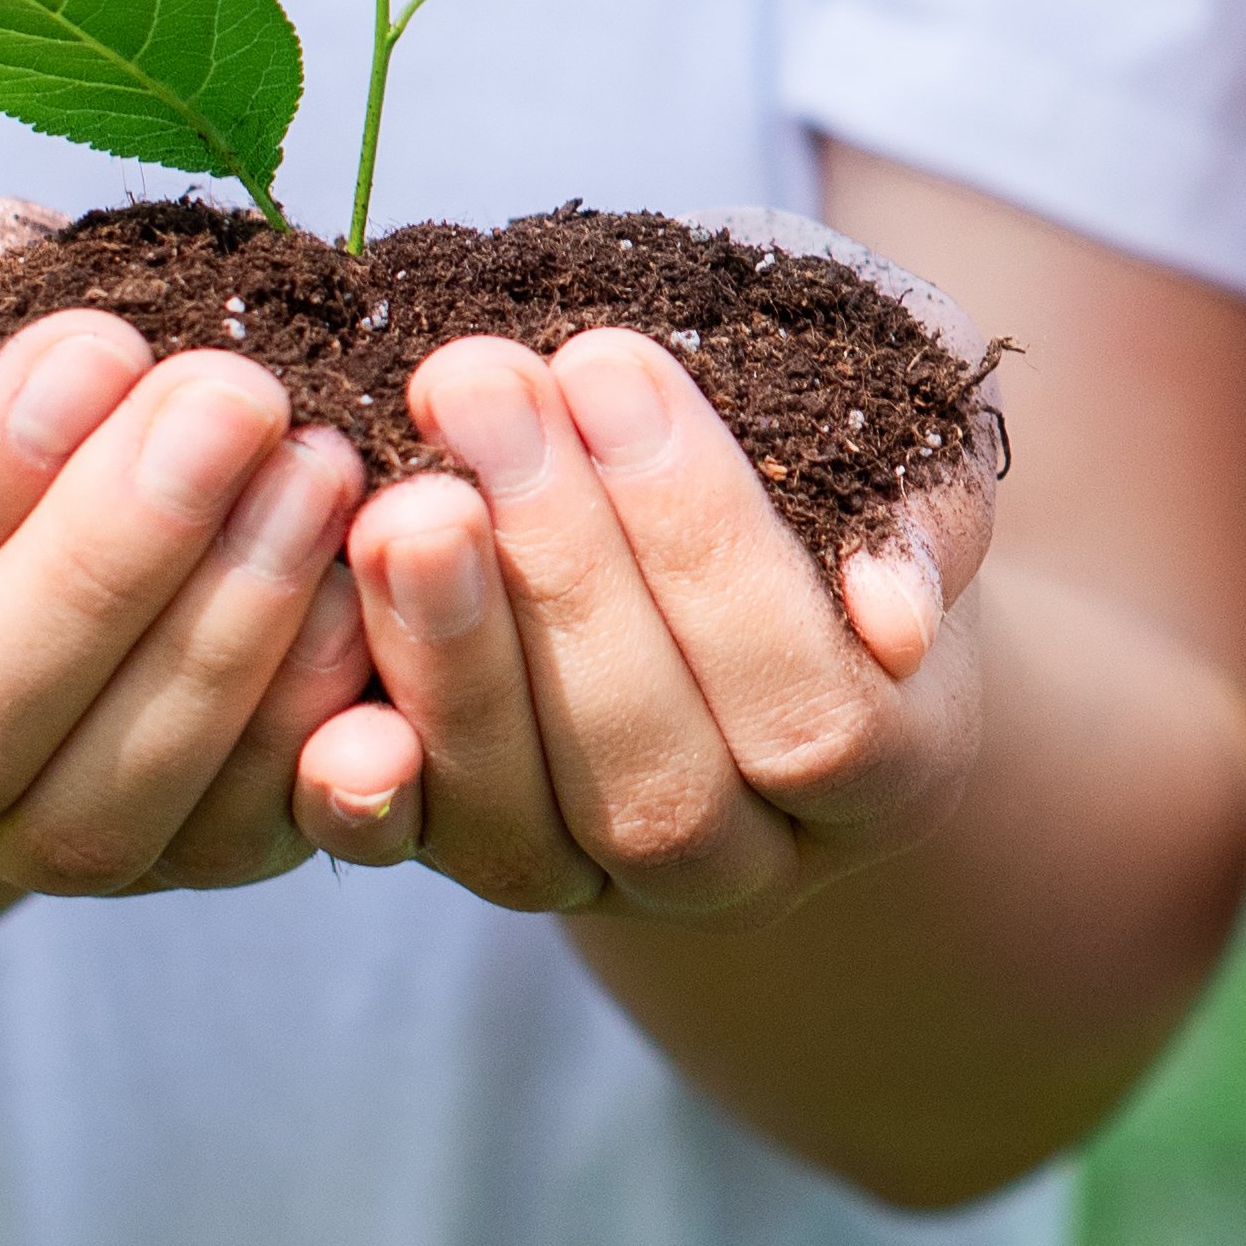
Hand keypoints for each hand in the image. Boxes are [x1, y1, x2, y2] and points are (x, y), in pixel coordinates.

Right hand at [0, 194, 379, 894]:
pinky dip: (313, 738)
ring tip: (319, 468)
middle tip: (238, 400)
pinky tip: (375, 597)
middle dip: (105, 570)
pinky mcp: (159, 861)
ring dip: (222, 644)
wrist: (51, 424)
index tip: (98, 346)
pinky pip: (229, 847)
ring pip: (87, 825)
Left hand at [293, 249, 1001, 923]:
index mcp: (891, 771)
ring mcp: (600, 881)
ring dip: (452, 655)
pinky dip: (353, 775)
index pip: (815, 711)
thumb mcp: (908, 441)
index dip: (711, 548)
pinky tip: (318, 650)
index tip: (612, 364)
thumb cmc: (832, 471)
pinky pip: (404, 851)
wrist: (735, 556)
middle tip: (476, 383)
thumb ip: (927, 499)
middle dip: (562, 571)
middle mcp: (746, 864)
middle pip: (660, 783)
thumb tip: (890, 610)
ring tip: (395, 490)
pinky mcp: (469, 857)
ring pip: (523, 832)